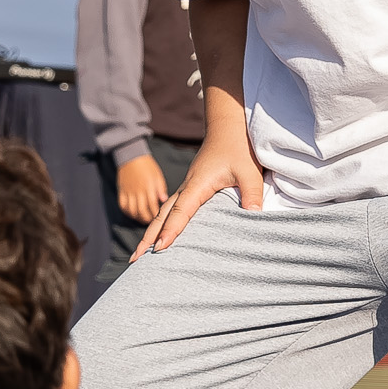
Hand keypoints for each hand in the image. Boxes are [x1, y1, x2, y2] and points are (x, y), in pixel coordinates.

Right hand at [114, 153, 170, 223]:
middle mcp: (138, 191)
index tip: (159, 218)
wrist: (131, 156)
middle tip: (151, 221)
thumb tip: (164, 200)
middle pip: (141, 211)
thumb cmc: (147, 165)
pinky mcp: (121, 191)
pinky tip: (133, 213)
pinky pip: (123, 205)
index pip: (153, 206)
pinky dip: (127, 212)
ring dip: (137, 217)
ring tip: (143, 219)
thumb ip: (161, 189)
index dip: (156, 214)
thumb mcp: (158, 175)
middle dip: (147, 219)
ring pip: (132, 210)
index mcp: (148, 187)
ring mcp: (128, 192)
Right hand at [134, 128, 263, 258]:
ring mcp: (186, 187)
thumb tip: (253, 215)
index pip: (180, 211)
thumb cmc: (237, 147)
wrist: (227, 127)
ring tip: (138, 254)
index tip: (159, 249)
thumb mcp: (249, 171)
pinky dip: (161, 223)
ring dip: (150, 232)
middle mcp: (187, 187)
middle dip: (147, 238)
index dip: (170, 231)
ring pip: (163, 212)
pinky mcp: (191, 188)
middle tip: (134, 260)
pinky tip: (159, 235)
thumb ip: (251, 194)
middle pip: (162, 215)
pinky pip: (171, 208)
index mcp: (197, 184)